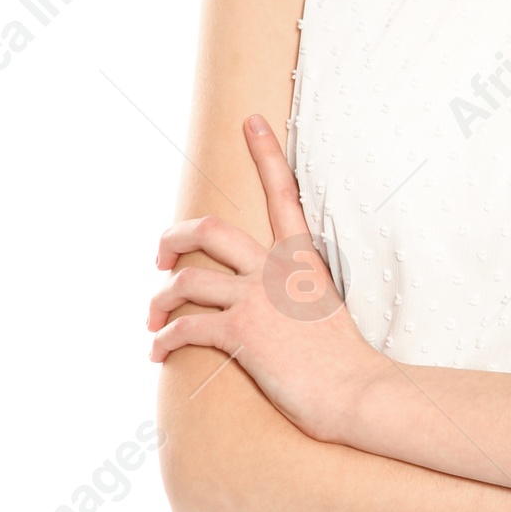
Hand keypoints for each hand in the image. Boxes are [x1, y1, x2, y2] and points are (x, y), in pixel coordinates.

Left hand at [148, 115, 379, 437]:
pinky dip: (164, 338)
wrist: (356, 390)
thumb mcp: (325, 310)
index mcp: (302, 259)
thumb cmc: (346, 361)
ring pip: (186, 281)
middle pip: (210, 229)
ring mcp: (257, 299)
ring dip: (160, 300)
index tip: (250, 121)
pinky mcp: (241, 333)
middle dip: (174, 236)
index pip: (283, 193)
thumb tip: (275, 305)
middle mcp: (276, 270)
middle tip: (161, 256)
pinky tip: (158, 352)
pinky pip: (186, 326)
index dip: (266, 153)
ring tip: (153, 319)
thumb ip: (297, 295)